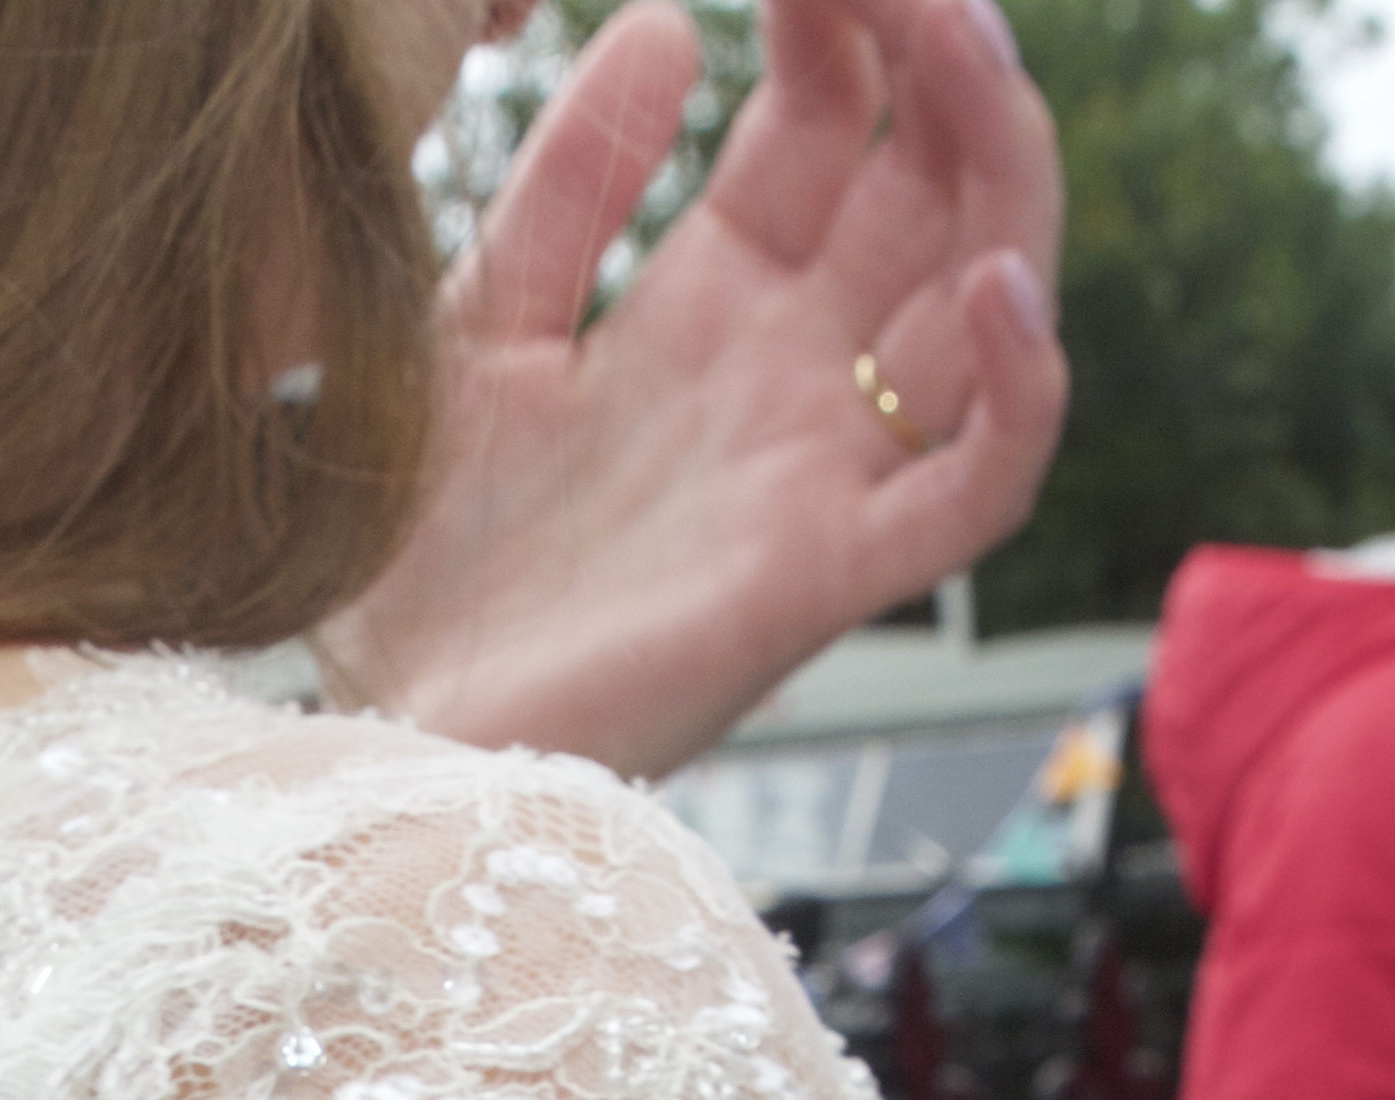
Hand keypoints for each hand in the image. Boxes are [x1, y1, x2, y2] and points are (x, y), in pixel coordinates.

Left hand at [327, 0, 1066, 780]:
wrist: (373, 733)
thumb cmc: (417, 555)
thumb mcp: (479, 322)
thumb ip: (569, 184)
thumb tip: (662, 23)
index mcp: (716, 307)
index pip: (832, 122)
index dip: (838, 14)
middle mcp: (794, 378)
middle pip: (932, 182)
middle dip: (937, 48)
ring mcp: (824, 474)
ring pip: (986, 296)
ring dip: (996, 157)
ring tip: (958, 32)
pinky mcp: (823, 579)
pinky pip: (981, 486)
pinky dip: (1020, 388)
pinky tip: (989, 281)